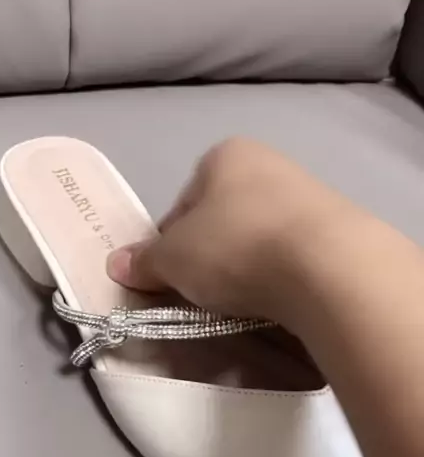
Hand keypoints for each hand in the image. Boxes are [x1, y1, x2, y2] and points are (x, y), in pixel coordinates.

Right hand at [107, 137, 363, 332]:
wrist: (327, 265)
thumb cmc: (234, 245)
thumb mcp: (173, 258)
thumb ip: (145, 261)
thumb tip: (116, 264)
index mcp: (225, 155)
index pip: (182, 204)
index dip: (170, 245)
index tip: (172, 278)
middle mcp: (270, 164)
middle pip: (223, 219)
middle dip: (211, 255)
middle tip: (206, 293)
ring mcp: (310, 195)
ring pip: (260, 238)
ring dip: (248, 267)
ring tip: (245, 301)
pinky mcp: (339, 230)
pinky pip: (294, 255)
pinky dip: (282, 276)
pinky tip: (280, 299)